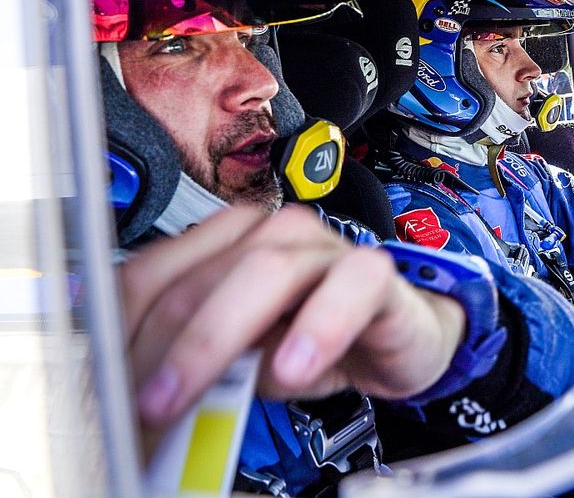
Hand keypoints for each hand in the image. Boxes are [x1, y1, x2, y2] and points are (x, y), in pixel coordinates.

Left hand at [122, 205, 464, 439]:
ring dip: (216, 338)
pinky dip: (317, 328)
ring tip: (192, 396)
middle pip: (198, 277)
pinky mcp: (374, 271)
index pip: (151, 274)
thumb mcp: (245, 362)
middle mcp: (269, 234)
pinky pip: (348, 286)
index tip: (105, 390)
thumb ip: (202, 365)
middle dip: (162, 348)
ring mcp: (323, 247)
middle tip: (145, 407)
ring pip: (263, 272)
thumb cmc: (317, 340)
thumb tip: (140, 398)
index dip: (121, 332)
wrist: (401, 334)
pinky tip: (294, 369)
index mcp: (223, 245)